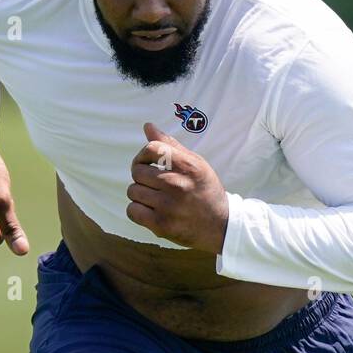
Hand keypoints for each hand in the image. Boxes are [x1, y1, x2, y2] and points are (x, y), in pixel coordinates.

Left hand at [126, 122, 228, 253]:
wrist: (220, 226)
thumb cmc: (205, 190)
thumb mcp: (195, 164)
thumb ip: (170, 146)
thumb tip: (147, 126)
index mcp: (187, 166)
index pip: (151, 149)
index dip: (143, 155)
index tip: (148, 163)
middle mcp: (177, 184)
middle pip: (137, 171)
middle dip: (141, 176)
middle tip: (153, 185)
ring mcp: (168, 206)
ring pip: (132, 191)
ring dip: (140, 195)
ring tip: (154, 199)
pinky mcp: (161, 225)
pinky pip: (132, 211)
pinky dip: (137, 211)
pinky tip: (150, 211)